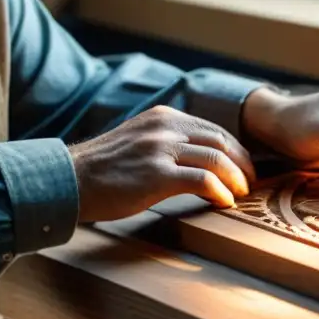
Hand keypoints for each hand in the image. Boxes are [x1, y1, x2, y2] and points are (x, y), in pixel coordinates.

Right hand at [68, 105, 255, 221]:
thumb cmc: (103, 170)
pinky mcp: (157, 174)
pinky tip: (224, 202)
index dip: (234, 148)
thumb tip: (199, 158)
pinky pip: (203, 180)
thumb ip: (166, 141)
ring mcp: (161, 149)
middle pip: (220, 141)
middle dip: (242, 162)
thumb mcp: (138, 140)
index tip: (243, 166)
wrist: (68, 181)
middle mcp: (165, 127)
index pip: (212, 128)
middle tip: (251, 182)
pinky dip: (220, 191)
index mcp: (163, 116)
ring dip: (235, 178)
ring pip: (216, 159)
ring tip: (241, 193)